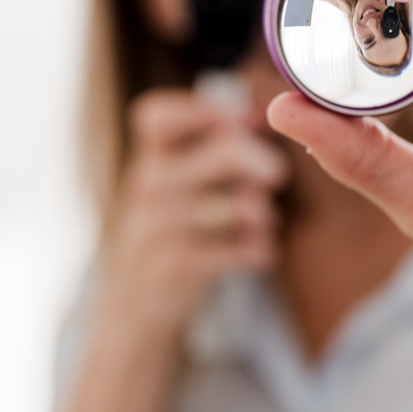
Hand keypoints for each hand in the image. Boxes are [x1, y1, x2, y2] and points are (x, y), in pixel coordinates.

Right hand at [98, 89, 287, 345]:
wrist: (135, 301)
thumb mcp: (179, 178)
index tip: (243, 120)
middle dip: (259, 160)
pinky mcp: (175, 267)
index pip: (159, 116)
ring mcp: (158, 227)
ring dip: (259, 212)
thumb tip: (263, 112)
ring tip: (262, 218)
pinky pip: (235, 249)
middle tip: (277, 173)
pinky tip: (260, 251)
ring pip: (235, 205)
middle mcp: (149, 185)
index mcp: (152, 155)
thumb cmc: (174, 223)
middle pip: (224, 153)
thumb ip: (216, 142)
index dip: (205, 110)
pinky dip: (257, 249)